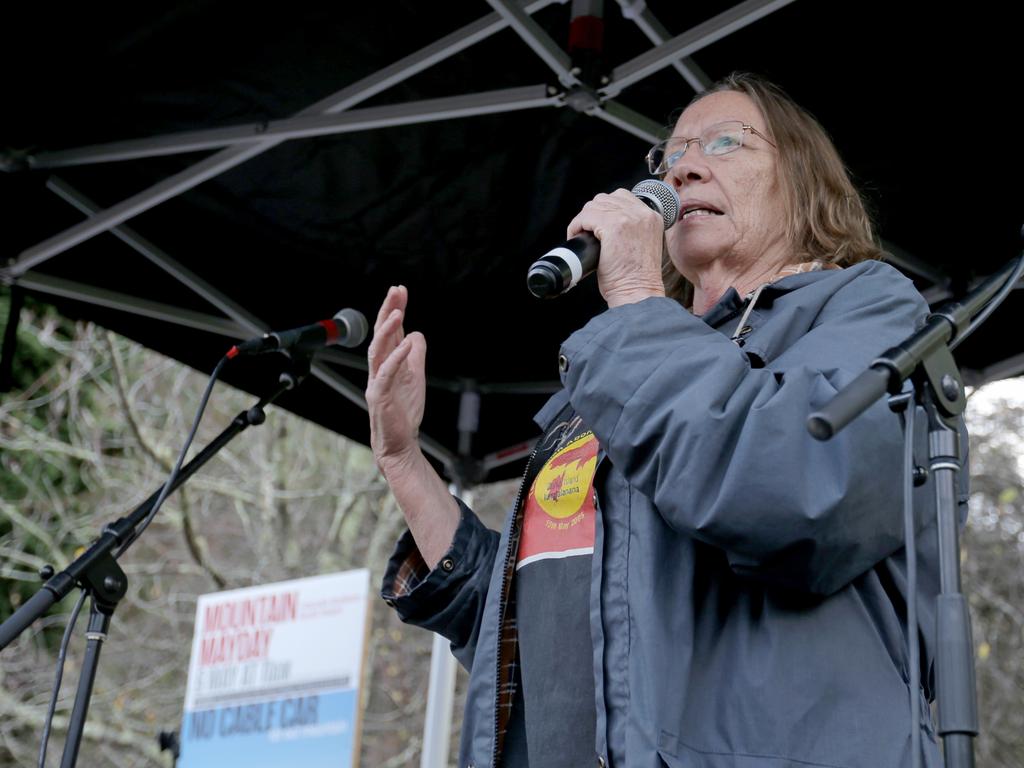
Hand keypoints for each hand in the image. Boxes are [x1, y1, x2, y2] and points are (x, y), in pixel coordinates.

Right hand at [365, 285, 426, 475]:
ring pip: (378, 350)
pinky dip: (397, 357)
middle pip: (380, 334)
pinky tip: (407, 343)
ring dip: (388, 330)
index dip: (394, 310)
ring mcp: (377, 381)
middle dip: (387, 310)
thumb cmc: (404, 412)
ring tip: (397, 312)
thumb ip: (415, 355)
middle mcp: (378, 368)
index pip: (390, 332)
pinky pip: (387, 372)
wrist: (398, 443)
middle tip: (395, 290)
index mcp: (386, 362)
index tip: (400, 290)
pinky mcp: (380, 396)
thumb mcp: (415, 377)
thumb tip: (416, 333)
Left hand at [566, 188, 665, 306]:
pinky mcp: (613, 226)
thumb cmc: (636, 278)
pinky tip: (577, 237)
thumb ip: (632, 229)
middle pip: (606, 199)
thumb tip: (604, 223)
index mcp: (652, 217)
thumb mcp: (641, 245)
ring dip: (583, 220)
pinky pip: (586, 216)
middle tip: (587, 233)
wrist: (638, 293)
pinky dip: (577, 226)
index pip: (622, 197)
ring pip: (594, 205)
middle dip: (592, 214)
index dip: (605, 210)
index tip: (598, 226)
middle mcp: (643, 213)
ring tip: (582, 236)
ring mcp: (629, 218)